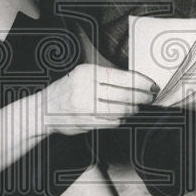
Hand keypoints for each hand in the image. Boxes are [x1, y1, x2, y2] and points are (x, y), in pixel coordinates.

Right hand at [42, 64, 157, 135]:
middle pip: (124, 94)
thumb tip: (135, 80)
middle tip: (150, 97)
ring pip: (120, 110)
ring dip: (133, 109)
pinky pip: (112, 122)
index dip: (141, 82)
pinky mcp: (87, 123)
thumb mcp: (83, 75)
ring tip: (138, 107)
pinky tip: (124, 116)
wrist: (44, 110)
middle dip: (142, 97)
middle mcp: (86, 89)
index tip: (151, 85)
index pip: (122, 77)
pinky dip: (121, 120)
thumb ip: (105, 76)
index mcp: (87, 72)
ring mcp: (86, 108)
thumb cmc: (68, 90)